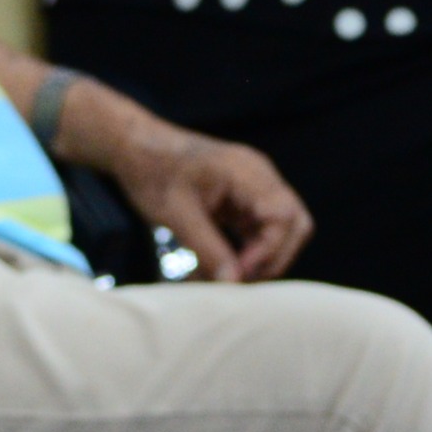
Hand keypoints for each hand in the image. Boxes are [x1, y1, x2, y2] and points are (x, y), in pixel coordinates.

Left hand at [89, 92, 313, 281]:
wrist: (136, 148)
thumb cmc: (153, 172)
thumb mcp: (176, 214)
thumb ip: (208, 248)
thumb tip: (233, 283)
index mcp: (246, 172)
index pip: (283, 215)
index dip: (269, 250)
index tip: (238, 273)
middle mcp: (259, 176)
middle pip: (295, 222)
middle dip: (273, 257)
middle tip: (239, 278)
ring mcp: (254, 186)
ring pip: (282, 229)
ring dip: (262, 257)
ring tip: (228, 276)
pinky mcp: (243, 199)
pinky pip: (261, 229)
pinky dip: (249, 251)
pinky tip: (224, 265)